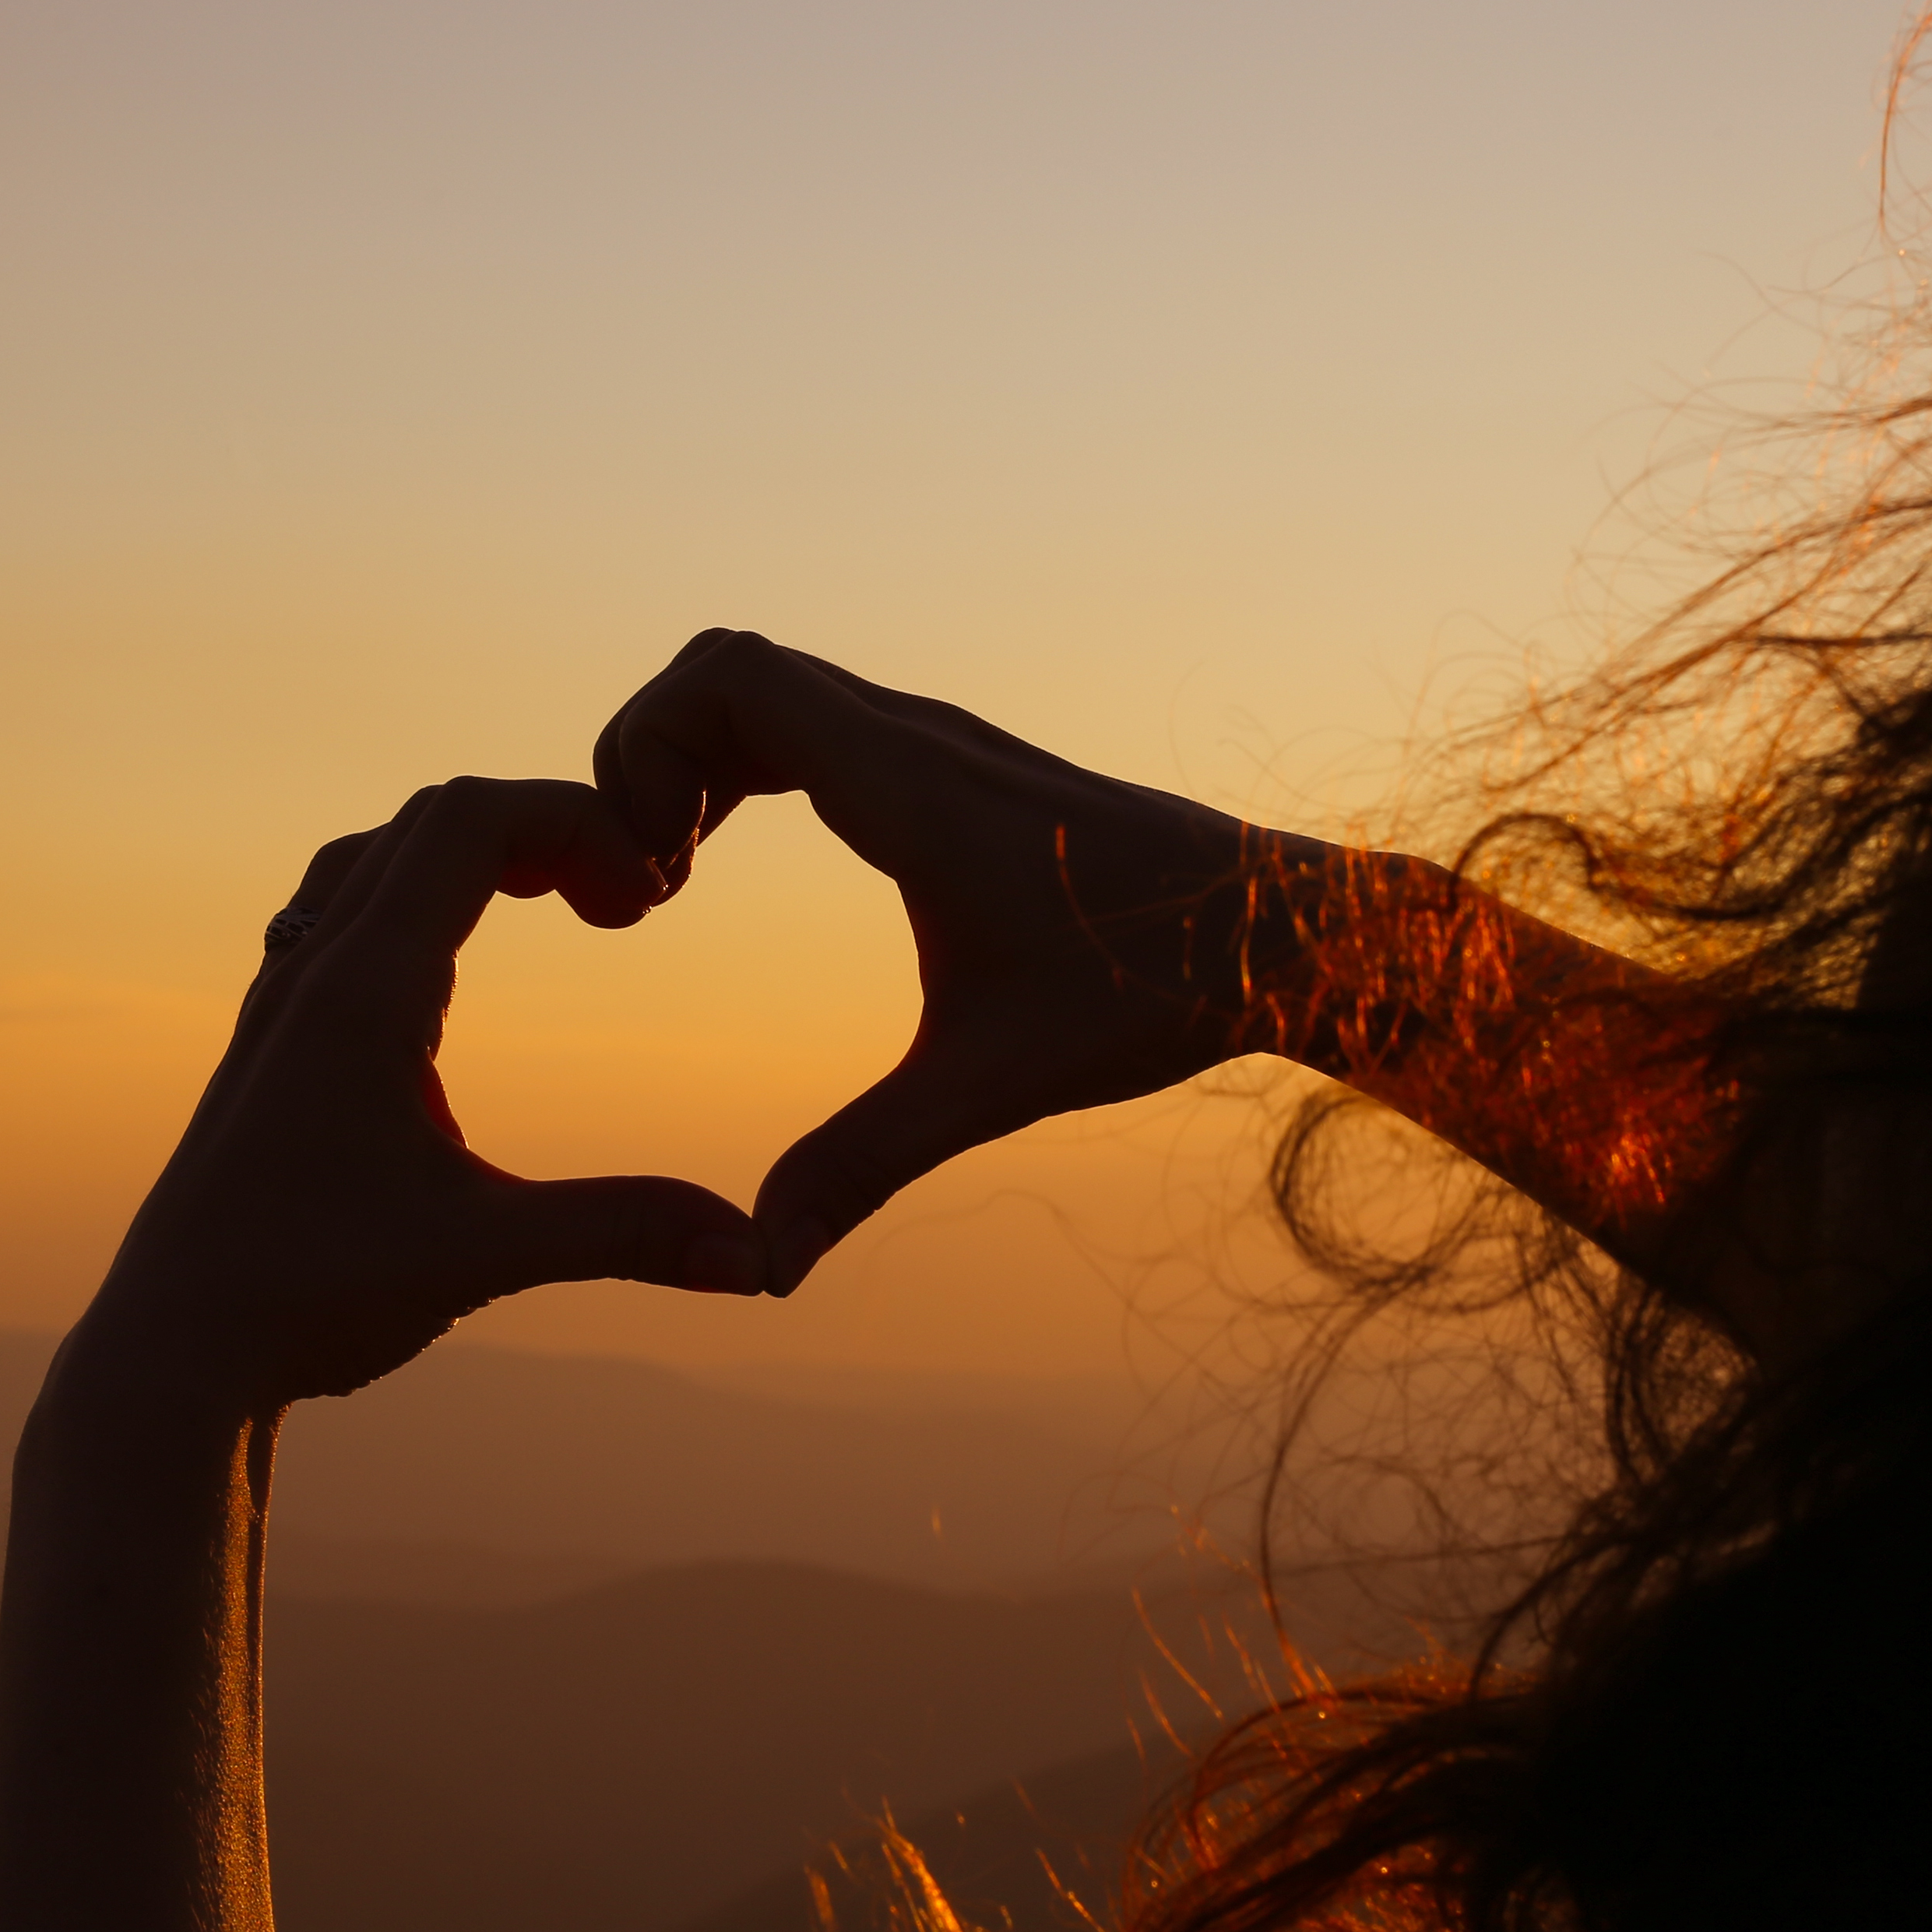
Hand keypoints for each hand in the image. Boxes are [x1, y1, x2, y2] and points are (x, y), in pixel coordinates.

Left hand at [77, 775, 774, 1420]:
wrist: (171, 1351)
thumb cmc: (308, 1295)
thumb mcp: (481, 1255)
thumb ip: (620, 1234)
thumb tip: (754, 1253)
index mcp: (364, 990)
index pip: (471, 819)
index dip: (575, 821)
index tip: (649, 897)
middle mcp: (313, 972)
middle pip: (430, 819)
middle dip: (544, 829)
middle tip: (627, 902)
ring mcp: (281, 1003)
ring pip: (374, 859)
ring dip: (472, 854)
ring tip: (556, 901)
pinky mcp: (271, 1045)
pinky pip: (338, 913)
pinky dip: (415, 896)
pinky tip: (453, 969)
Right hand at [594, 631, 1276, 1282]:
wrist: (1284, 931)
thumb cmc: (1154, 988)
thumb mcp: (992, 1082)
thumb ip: (863, 1163)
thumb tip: (762, 1262)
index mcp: (907, 784)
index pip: (728, 675)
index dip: (647, 746)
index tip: (654, 871)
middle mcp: (915, 739)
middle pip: (725, 669)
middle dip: (650, 757)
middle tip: (648, 881)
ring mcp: (936, 745)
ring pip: (768, 691)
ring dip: (698, 763)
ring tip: (674, 876)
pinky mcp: (954, 770)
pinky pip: (812, 724)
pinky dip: (746, 769)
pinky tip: (736, 865)